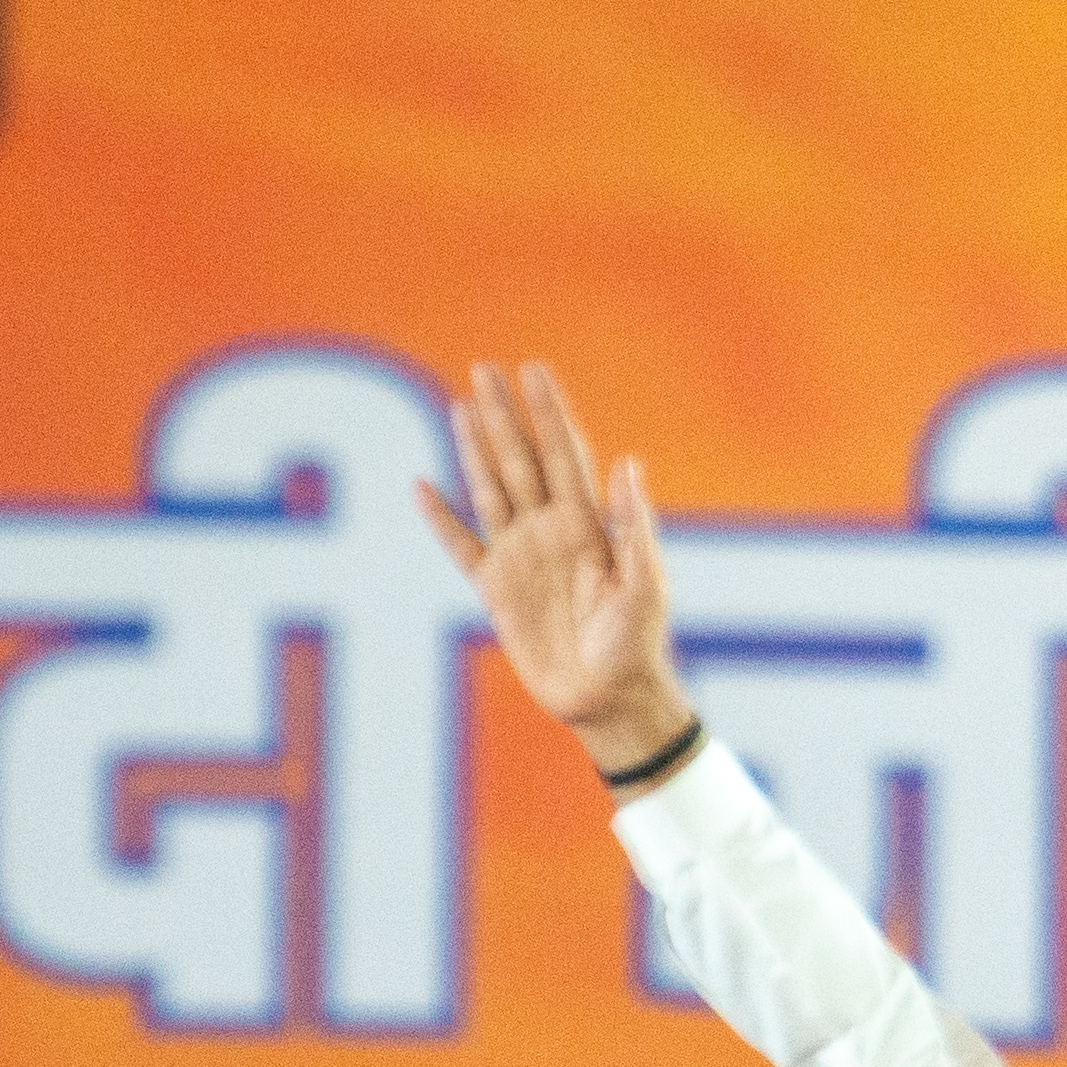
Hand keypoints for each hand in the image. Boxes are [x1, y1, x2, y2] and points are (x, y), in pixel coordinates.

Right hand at [418, 360, 695, 766]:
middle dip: (504, 413)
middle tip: (485, 368)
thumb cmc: (636, 644)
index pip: (564, 453)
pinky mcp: (495, 589)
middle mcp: (550, 530)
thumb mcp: (646, 584)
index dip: (549, 412)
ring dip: (475, 447)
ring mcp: (519, 556)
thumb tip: (628, 463)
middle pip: (521, 458)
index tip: (534, 370)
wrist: (608, 699)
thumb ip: (635, 526)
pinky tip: (420, 486)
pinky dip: (440, 517)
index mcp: (589, 524)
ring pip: (490, 488)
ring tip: (461, 404)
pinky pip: (460, 545)